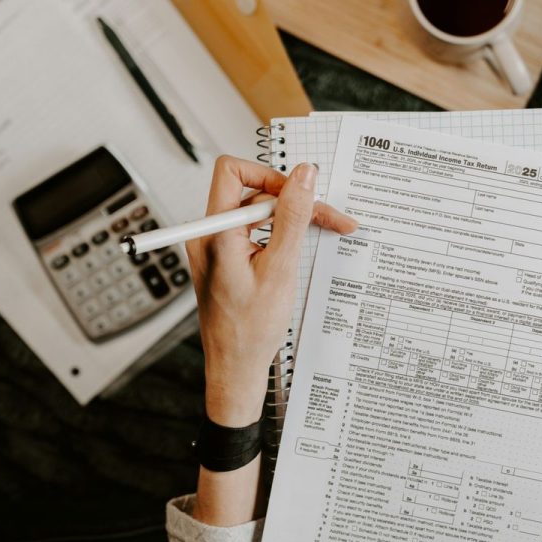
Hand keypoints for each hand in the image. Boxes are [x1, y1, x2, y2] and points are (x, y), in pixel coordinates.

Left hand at [186, 157, 356, 427]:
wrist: (236, 369)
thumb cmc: (250, 330)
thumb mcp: (280, 268)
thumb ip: (293, 217)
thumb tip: (303, 176)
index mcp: (215, 233)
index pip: (233, 172)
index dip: (268, 175)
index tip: (297, 193)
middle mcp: (211, 235)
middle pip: (251, 192)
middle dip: (292, 201)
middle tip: (330, 218)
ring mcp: (218, 248)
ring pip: (257, 213)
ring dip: (291, 219)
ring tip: (325, 231)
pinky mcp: (227, 261)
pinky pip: (255, 233)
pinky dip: (281, 236)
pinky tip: (301, 251)